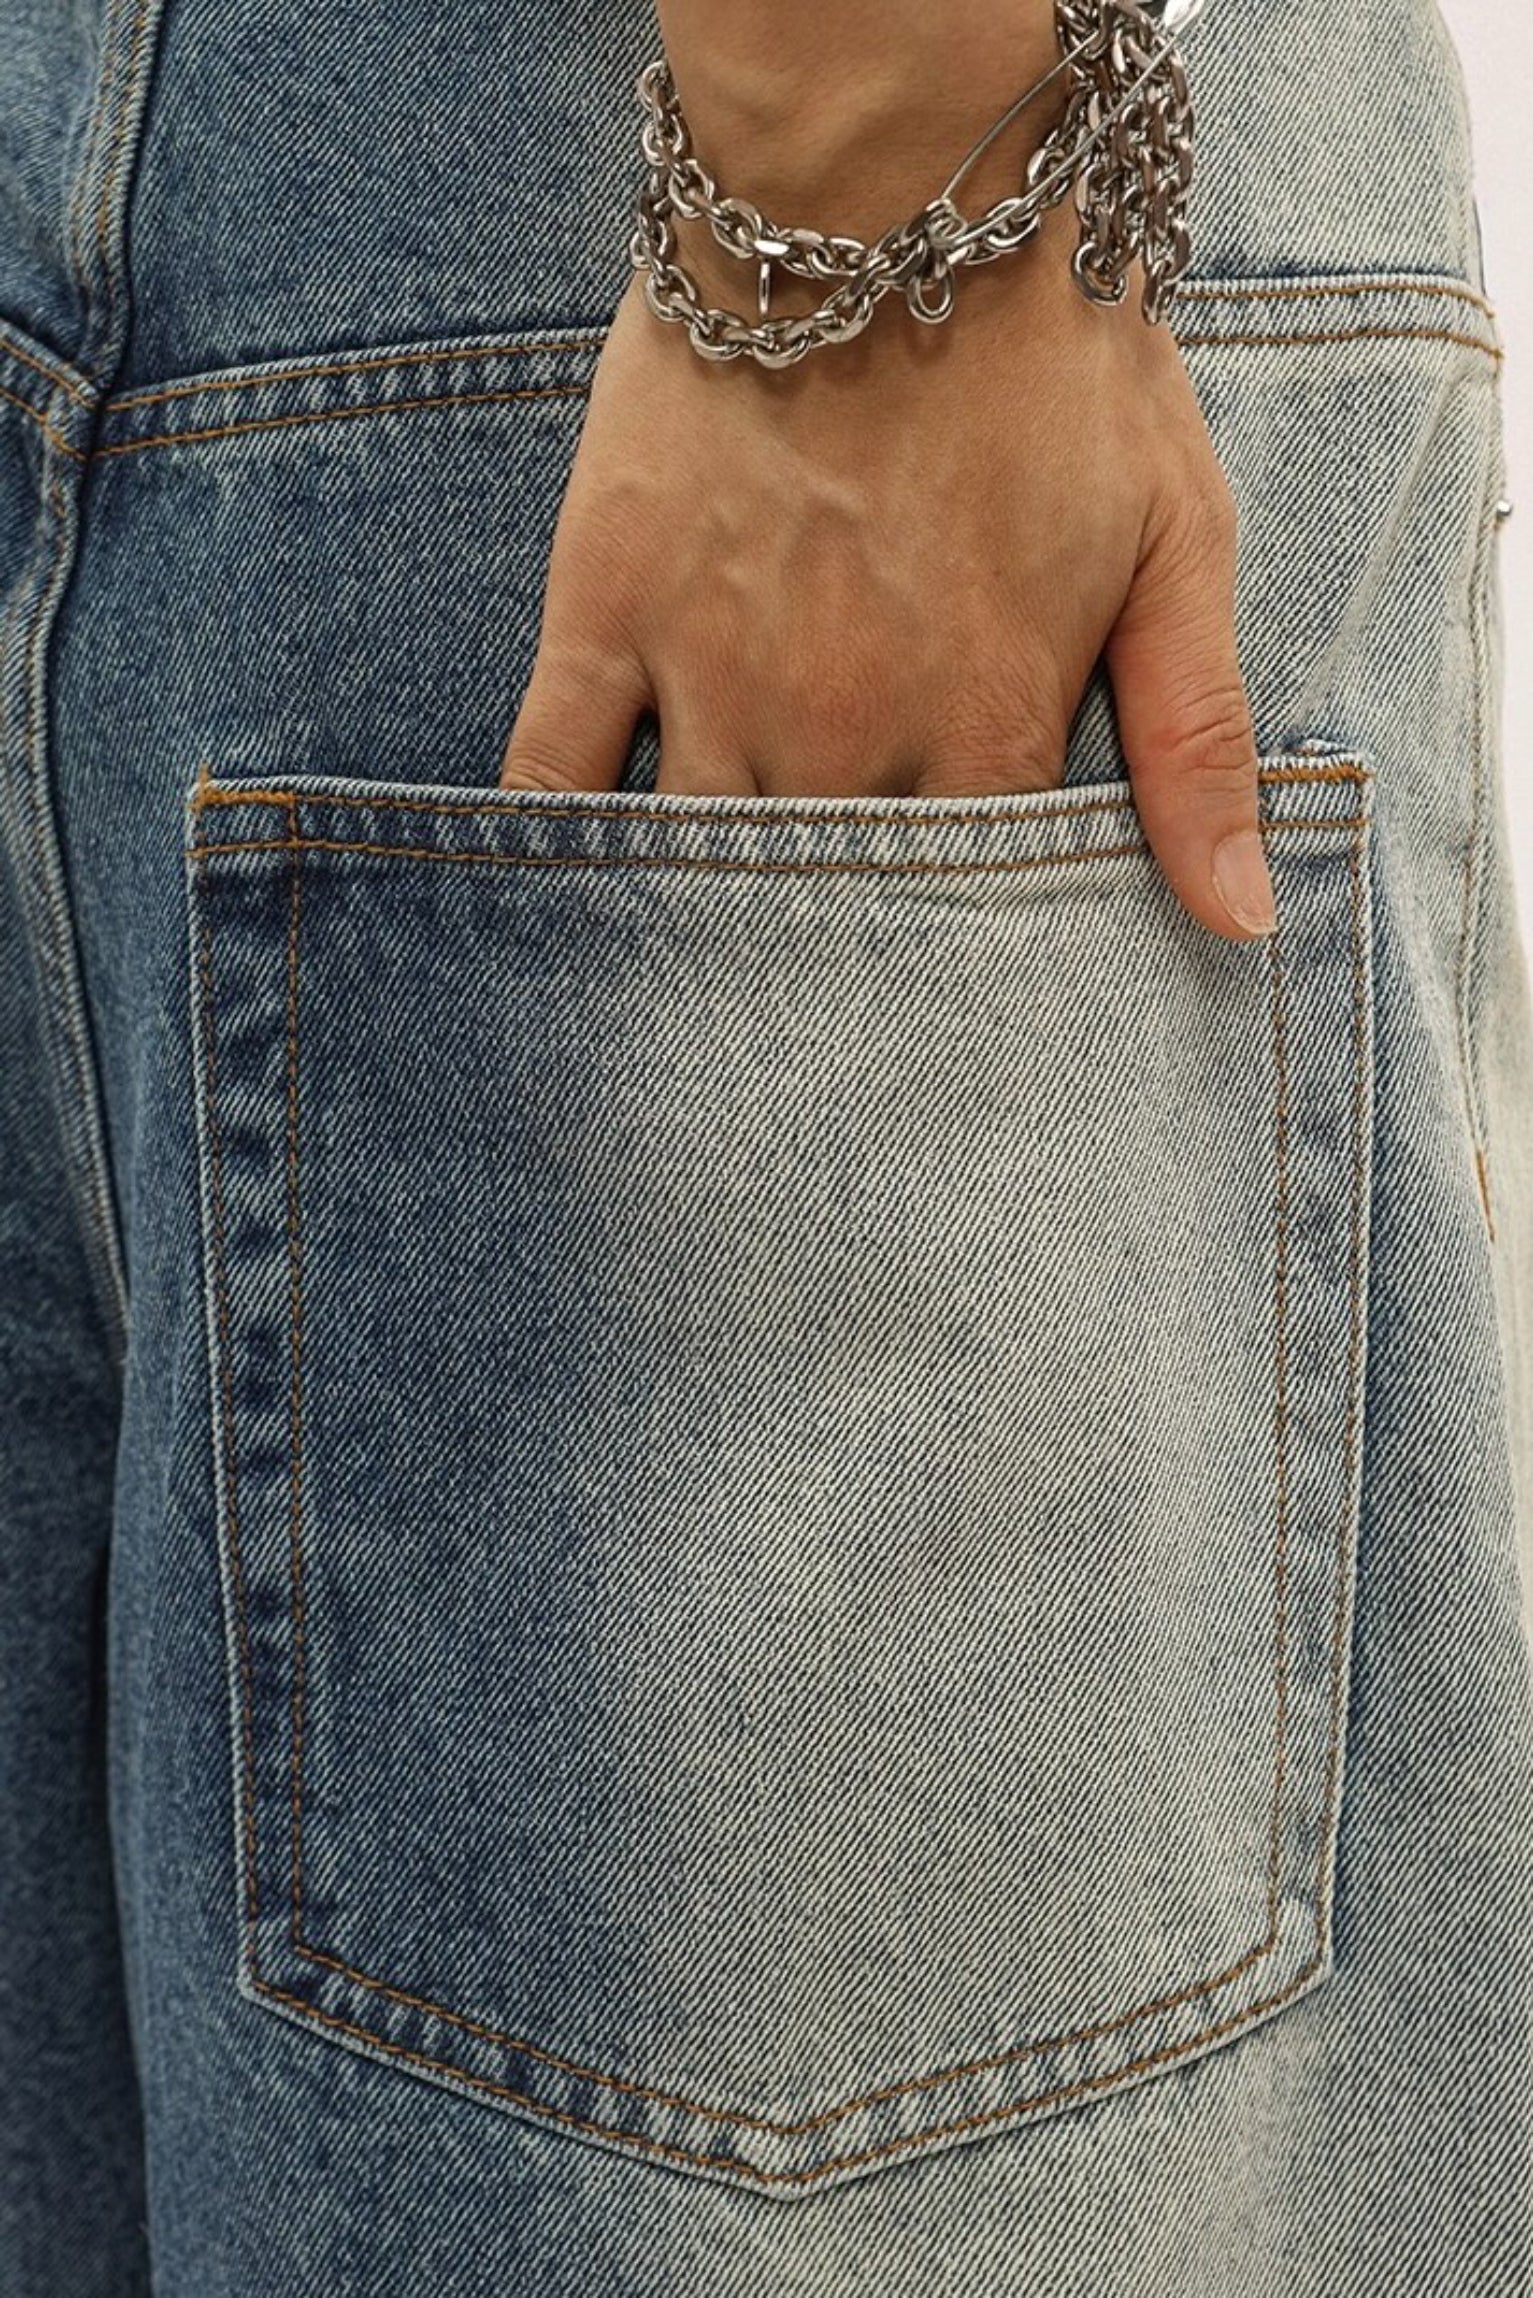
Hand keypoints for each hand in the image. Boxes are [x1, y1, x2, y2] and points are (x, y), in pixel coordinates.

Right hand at [499, 194, 1273, 941]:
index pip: (970, 911)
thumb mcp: (1180, 540)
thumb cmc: (1053, 364)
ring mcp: (710, 673)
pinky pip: (554, 767)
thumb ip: (1198, 740)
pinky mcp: (610, 607)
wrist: (887, 193)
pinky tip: (568, 898)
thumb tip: (1236, 921)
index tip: (960, 999)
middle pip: (828, 907)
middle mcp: (841, 729)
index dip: (968, 957)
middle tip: (826, 1038)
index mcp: (982, 726)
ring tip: (706, 991)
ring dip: (704, 932)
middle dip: (833, 978)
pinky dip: (551, 845)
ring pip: (694, 864)